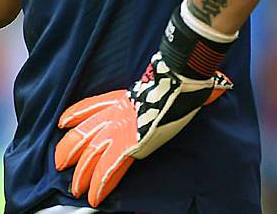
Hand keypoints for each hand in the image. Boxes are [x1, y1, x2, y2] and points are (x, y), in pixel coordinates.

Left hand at [54, 3, 235, 206]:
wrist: (177, 81)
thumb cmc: (178, 80)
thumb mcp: (167, 83)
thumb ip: (172, 88)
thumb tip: (216, 86)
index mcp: (119, 100)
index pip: (88, 107)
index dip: (73, 116)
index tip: (62, 122)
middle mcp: (112, 116)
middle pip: (81, 135)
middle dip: (69, 151)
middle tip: (60, 163)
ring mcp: (117, 131)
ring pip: (89, 157)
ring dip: (81, 174)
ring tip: (75, 189)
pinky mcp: (127, 147)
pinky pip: (107, 170)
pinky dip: (99, 184)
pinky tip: (93, 196)